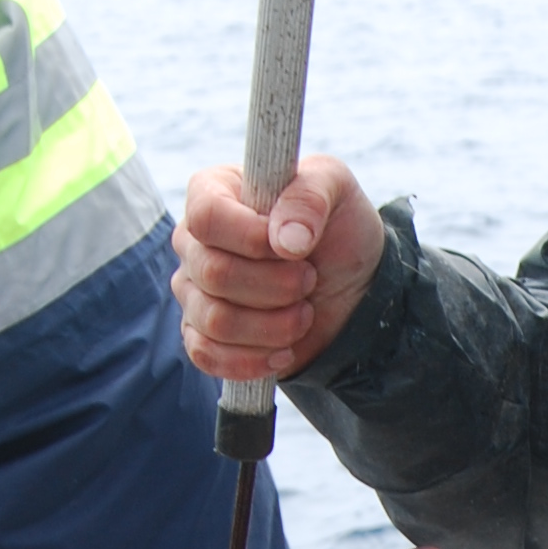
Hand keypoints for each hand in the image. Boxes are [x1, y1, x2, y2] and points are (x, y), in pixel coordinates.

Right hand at [171, 156, 387, 381]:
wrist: (353, 285)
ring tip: (305, 313)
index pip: (206, 216)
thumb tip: (287, 241)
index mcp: (214, 192)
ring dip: (274, 325)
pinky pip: (206, 356)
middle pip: (214, 273)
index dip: (251, 238)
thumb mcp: (336, 188)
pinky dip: (252, 360)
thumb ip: (310, 197)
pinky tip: (285, 350)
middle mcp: (194, 242)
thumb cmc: (336, 226)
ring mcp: (194, 291)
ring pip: (215, 320)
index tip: (295, 249)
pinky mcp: (203, 335)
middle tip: (310, 279)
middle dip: (277, 286)